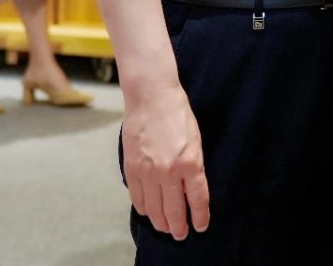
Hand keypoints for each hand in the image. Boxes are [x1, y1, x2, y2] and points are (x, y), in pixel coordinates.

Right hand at [121, 85, 209, 239]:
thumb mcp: (196, 140)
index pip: (197, 199)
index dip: (200, 217)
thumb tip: (191, 189)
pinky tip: (149, 212)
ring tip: (166, 228)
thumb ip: (194, 166)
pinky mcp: (131, 169)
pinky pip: (137, 198)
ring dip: (161, 222)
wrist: (151, 98)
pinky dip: (144, 209)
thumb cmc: (178, 115)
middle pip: (174, 210)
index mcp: (190, 163)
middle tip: (182, 235)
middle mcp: (169, 172)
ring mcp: (148, 172)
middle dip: (179, 227)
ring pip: (154, 209)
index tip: (201, 227)